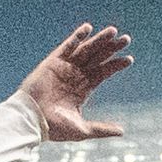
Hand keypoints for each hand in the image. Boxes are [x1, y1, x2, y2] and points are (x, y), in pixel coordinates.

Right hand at [20, 22, 136, 145]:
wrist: (32, 121)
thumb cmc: (54, 128)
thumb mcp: (82, 129)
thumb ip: (101, 129)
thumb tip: (122, 132)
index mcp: (83, 89)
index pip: (103, 72)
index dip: (116, 65)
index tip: (129, 59)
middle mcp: (75, 76)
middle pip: (98, 58)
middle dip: (111, 48)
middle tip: (126, 39)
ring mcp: (65, 67)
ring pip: (85, 50)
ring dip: (99, 40)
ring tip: (113, 31)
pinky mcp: (53, 62)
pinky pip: (67, 47)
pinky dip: (77, 37)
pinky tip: (88, 29)